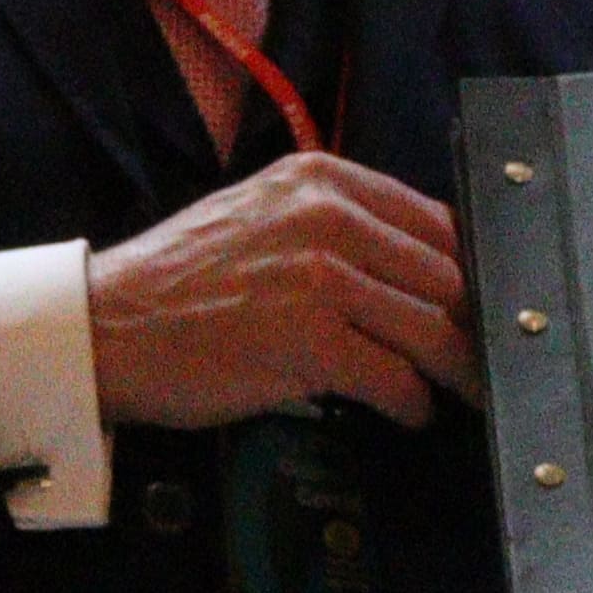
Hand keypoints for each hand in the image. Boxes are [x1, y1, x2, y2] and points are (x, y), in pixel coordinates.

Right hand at [84, 154, 472, 429]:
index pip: (438, 220)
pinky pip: (395, 378)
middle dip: (473, 325)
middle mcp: (329, 217)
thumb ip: (338, 226)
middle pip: (447, 276)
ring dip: (456, 371)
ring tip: (462, 393)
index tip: (484, 305)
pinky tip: (408, 413)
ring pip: (433, 328)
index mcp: (323, 180)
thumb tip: (422, 267)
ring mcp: (321, 278)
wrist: (105, 327)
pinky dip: (411, 403)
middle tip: (487, 359)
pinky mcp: (311, 341)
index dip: (471, 271)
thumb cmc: (183, 282)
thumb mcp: (265, 217)